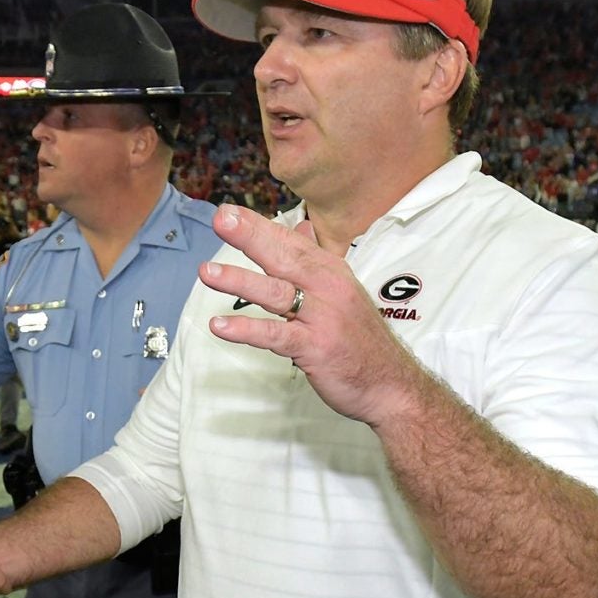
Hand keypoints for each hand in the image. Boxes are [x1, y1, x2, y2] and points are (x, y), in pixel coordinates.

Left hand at [199, 205, 422, 424]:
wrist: (390, 385)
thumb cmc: (360, 339)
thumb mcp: (342, 292)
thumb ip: (316, 260)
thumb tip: (301, 228)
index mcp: (331, 272)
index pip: (291, 242)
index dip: (259, 226)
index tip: (229, 212)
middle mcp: (328, 288)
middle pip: (284, 257)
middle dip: (251, 237)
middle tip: (221, 220)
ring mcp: (322, 317)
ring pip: (276, 292)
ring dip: (240, 281)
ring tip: (207, 272)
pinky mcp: (314, 347)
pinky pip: (276, 334)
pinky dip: (247, 330)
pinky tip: (220, 325)